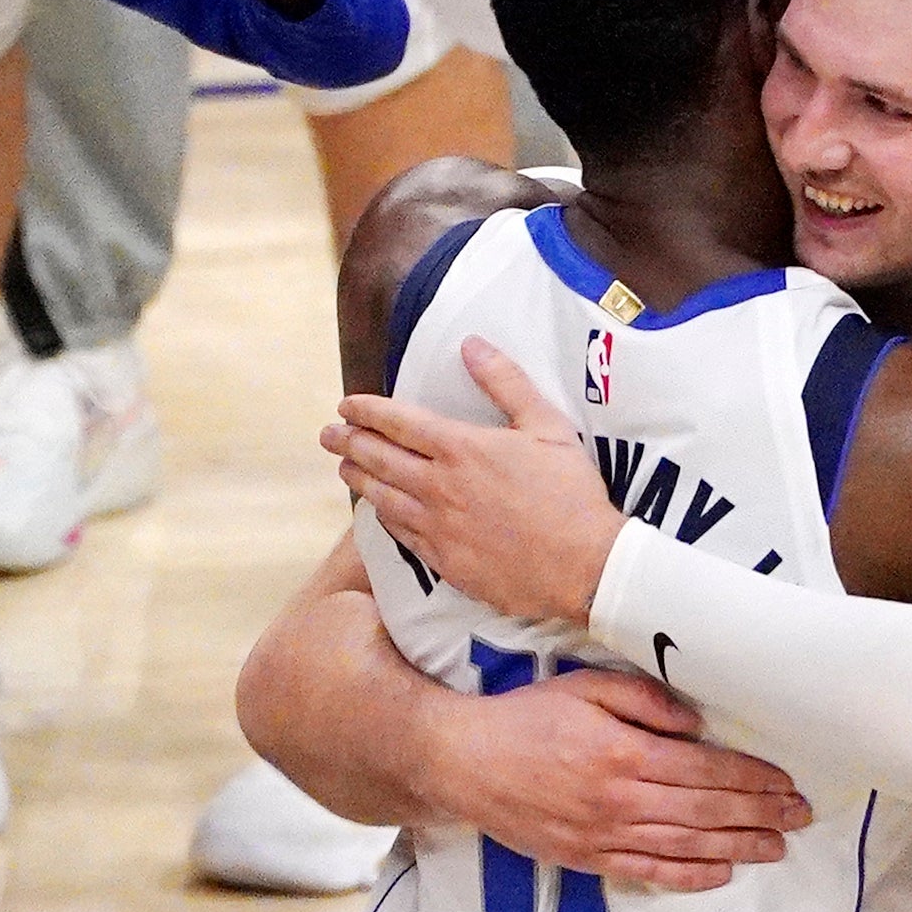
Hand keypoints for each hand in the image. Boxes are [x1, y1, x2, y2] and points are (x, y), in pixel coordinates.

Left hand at [326, 340, 626, 626]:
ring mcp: (438, 526)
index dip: (366, 410)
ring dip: (358, 478)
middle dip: (348, 441)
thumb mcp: (548, 426)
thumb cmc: (571, 494)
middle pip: (379, 458)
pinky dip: (382, 517)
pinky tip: (377, 511)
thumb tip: (471, 344)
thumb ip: (505, 382)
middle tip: (328, 433)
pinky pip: (400, 534)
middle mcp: (439, 486)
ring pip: (383, 497)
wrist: (583, 566)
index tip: (346, 404)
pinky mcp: (444, 561)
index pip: (398, 422)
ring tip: (344, 466)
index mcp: (461, 448)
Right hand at [445, 667, 812, 889]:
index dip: (752, 779)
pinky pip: (648, 873)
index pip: (706, 770)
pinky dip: (689, 876)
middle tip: (799, 817)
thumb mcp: (586, 687)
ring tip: (776, 848)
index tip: (786, 782)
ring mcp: (604, 835)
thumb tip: (696, 724)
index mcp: (624, 753)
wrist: (463, 761)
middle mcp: (620, 800)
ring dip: (737, 847)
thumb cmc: (526, 718)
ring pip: (685, 846)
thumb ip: (645, 701)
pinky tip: (721, 872)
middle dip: (760, 814)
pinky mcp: (588, 858)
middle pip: (706, 811)